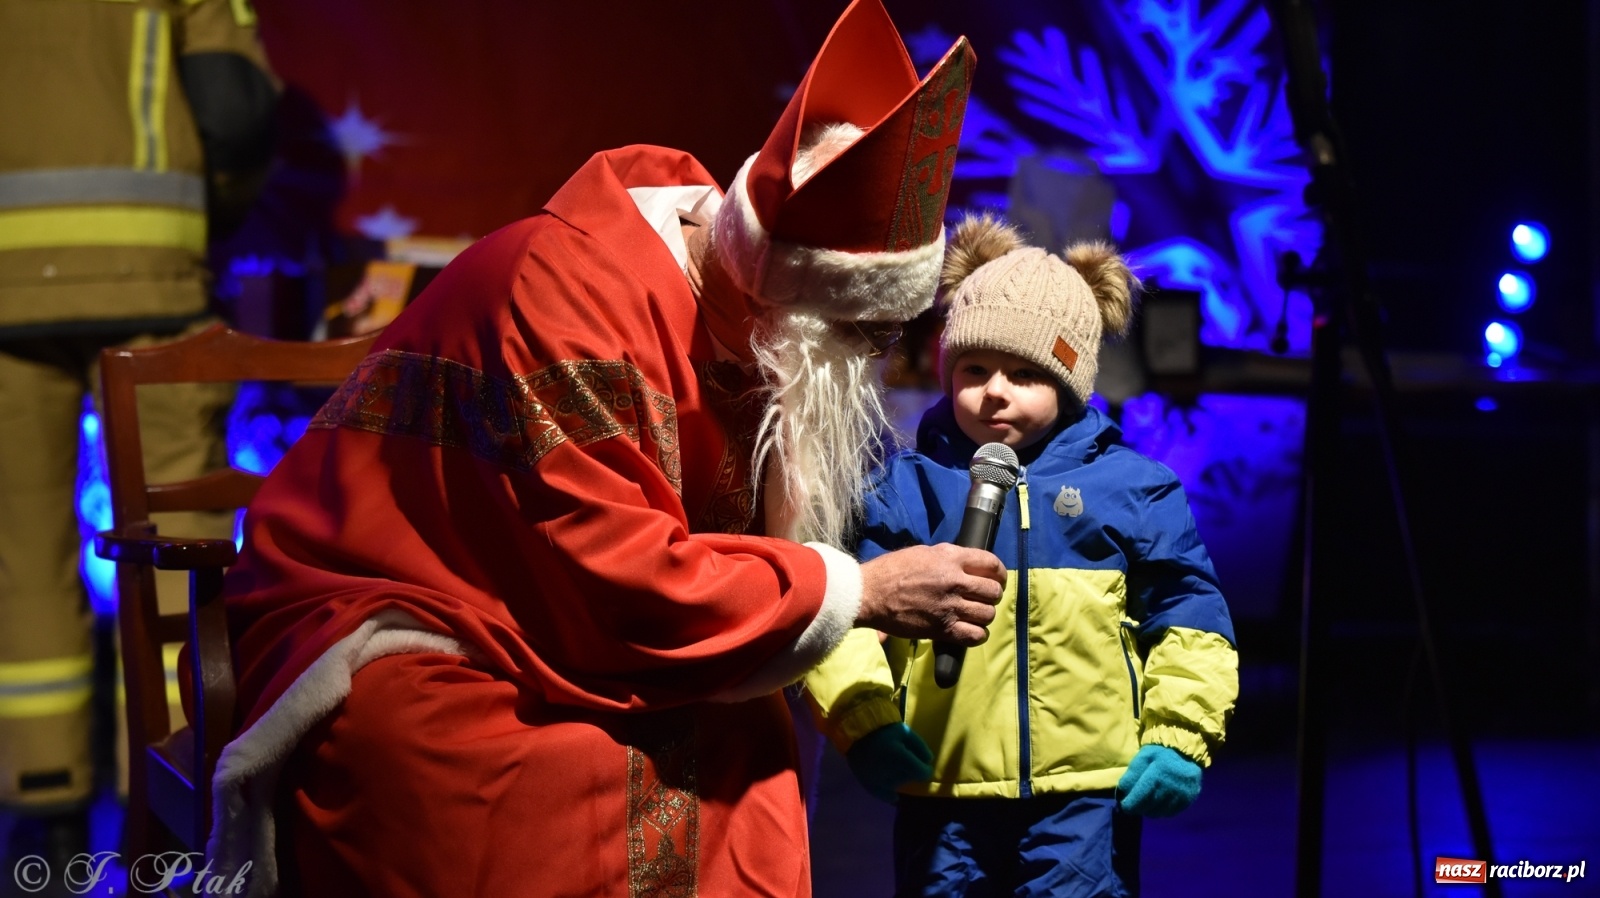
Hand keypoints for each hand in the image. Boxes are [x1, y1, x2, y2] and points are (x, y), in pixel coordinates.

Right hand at [846, 723, 932, 803]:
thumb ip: (919, 746)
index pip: (922, 773)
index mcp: (900, 758)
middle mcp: (891, 773)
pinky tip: (894, 794)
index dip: (925, 769)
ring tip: (894, 767)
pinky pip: (884, 796)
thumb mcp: (904, 732)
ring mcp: (879, 781)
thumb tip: (929, 760)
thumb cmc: (883, 730)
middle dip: (911, 770)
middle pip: (910, 778)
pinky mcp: (869, 785)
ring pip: (898, 784)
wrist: (857, 733)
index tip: (923, 764)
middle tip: (904, 760)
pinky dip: (891, 795)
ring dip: (900, 778)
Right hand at [856, 544, 1004, 644]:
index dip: (999, 573)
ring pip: (987, 614)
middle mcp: (954, 581)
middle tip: (983, 599)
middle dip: (992, 595)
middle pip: (993, 591)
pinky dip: (977, 634)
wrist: (870, 594)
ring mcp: (950, 606)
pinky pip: (975, 635)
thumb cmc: (891, 571)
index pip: (991, 563)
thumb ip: (948, 558)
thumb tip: (966, 566)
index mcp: (950, 558)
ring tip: (975, 615)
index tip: (997, 579)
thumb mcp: (923, 552)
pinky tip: (970, 630)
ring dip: (984, 615)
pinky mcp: (942, 628)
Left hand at [1116, 744, 1201, 816]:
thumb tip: (1124, 792)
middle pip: (1149, 807)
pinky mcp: (1188, 801)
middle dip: (1138, 808)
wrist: (1185, 754)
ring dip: (1148, 811)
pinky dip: (1160, 811)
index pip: (1140, 796)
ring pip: (1159, 813)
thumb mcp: (1142, 758)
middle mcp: (1172, 787)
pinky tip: (1157, 804)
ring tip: (1144, 803)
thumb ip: (1131, 775)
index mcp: (1158, 773)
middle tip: (1133, 805)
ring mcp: (1182, 796)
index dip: (1129, 804)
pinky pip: (1169, 813)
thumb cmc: (1159, 755)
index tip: (1124, 805)